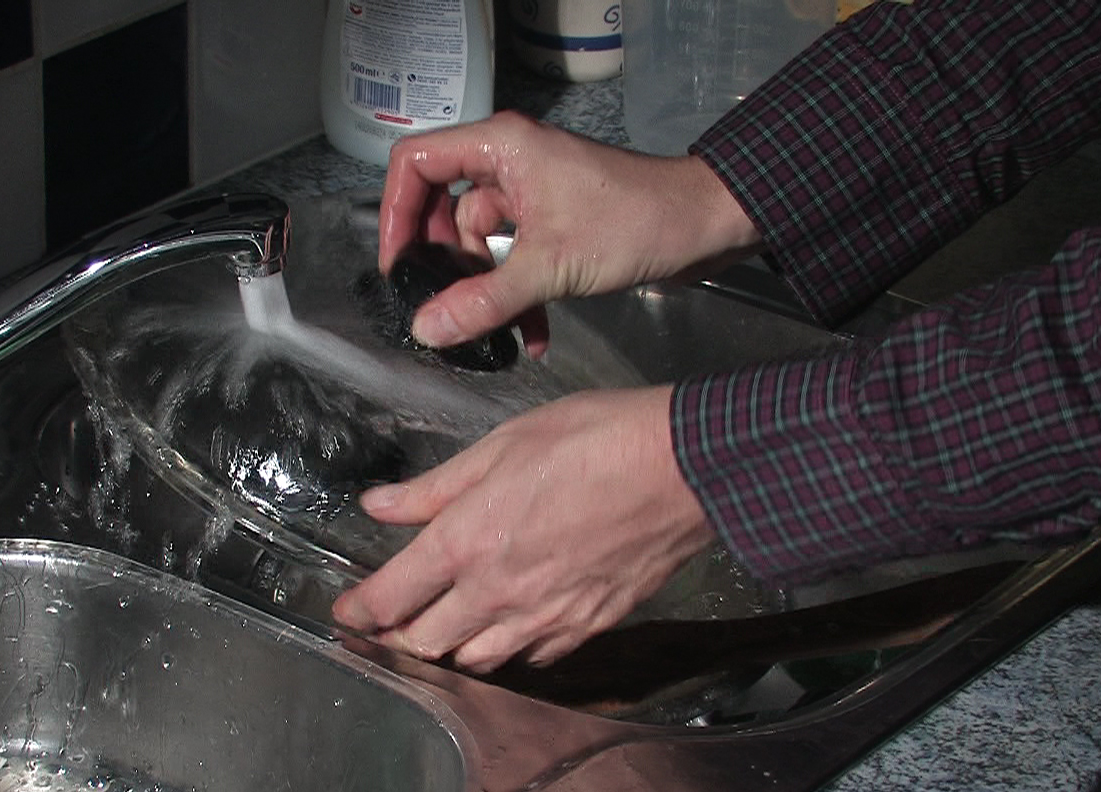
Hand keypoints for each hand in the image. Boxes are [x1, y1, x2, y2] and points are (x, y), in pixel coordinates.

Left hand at [331, 385, 717, 672]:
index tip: (345, 612)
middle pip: (426, 644)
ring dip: (452, 650)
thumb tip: (380, 505)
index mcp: (466, 543)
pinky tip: (511, 628)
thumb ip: (434, 487)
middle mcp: (498, 593)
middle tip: (389, 624)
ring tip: (445, 629)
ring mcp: (545, 617)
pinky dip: (511, 651)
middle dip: (398, 638)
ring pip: (478, 661)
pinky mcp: (587, 626)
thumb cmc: (593, 441)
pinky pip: (534, 658)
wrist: (681, 468)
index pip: (391, 598)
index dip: (358, 611)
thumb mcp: (500, 446)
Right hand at [379, 111, 762, 356]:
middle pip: (440, 206)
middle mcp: (509, 161)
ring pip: (479, 240)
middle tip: (438, 302)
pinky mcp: (552, 221)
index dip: (395, 212)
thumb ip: (484, 300)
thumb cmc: (637, 222)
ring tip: (495, 331)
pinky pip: (512, 258)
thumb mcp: (551, 266)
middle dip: (442, 261)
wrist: (705, 226)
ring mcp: (531, 192)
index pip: (415, 162)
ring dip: (485, 289)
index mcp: (501, 146)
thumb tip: (427, 328)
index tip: (396, 264)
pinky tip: (530, 337)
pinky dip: (516, 294)